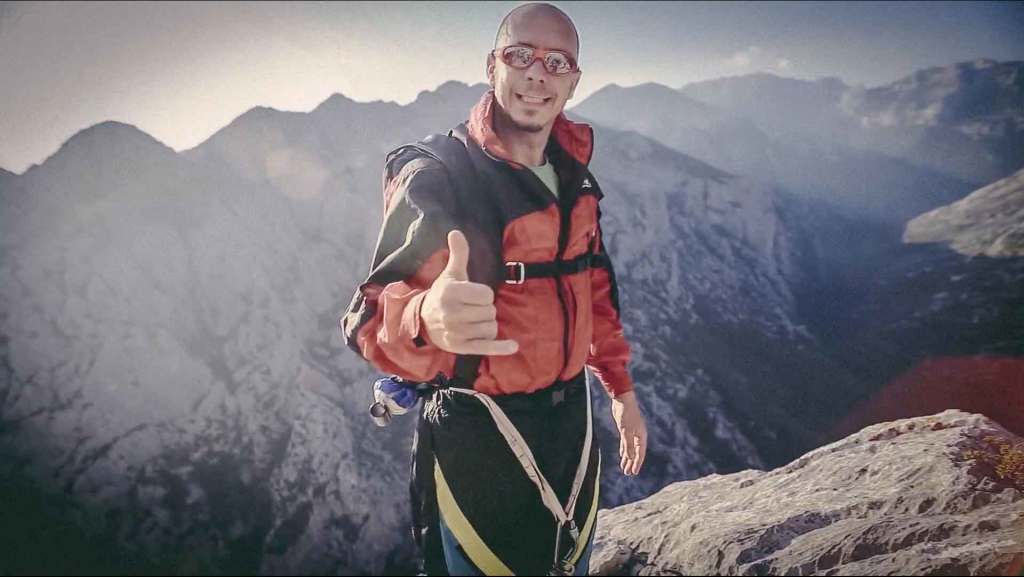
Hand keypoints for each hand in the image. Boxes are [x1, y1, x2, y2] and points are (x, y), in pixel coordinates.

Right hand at [420, 230, 518, 355]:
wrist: (423, 321)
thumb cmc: (443, 294)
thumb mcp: (451, 274)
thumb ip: (458, 254)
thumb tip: (456, 232)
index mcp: (451, 293)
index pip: (487, 295)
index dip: (484, 295)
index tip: (473, 296)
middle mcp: (452, 314)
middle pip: (490, 312)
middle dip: (485, 310)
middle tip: (471, 310)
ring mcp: (456, 332)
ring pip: (491, 328)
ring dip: (487, 325)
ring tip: (473, 322)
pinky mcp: (461, 347)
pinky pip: (486, 347)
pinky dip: (501, 348)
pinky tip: (513, 346)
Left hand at [611, 391, 646, 475]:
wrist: (622, 401)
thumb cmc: (626, 415)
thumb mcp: (626, 431)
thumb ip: (628, 444)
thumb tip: (630, 457)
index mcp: (641, 436)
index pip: (640, 453)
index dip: (637, 463)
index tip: (634, 472)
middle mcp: (638, 436)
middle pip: (635, 453)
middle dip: (632, 463)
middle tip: (628, 473)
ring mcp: (631, 433)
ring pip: (630, 449)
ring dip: (627, 458)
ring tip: (624, 468)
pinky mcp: (625, 430)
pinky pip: (625, 443)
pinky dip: (624, 450)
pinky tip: (622, 456)